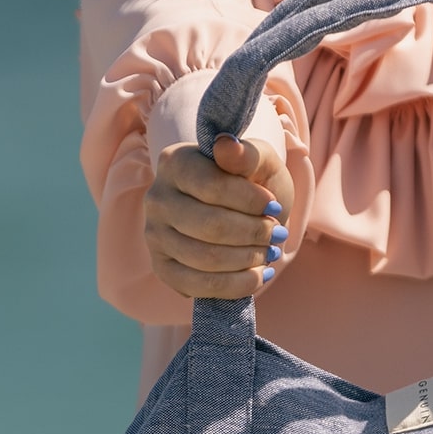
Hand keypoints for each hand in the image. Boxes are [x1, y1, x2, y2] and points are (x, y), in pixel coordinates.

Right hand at [144, 134, 293, 298]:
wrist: (242, 213)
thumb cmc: (251, 184)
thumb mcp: (260, 162)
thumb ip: (248, 154)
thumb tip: (227, 147)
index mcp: (175, 162)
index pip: (211, 186)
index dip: (250, 201)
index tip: (275, 207)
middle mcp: (157, 198)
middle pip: (210, 226)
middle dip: (253, 234)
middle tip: (277, 234)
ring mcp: (155, 236)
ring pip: (206, 259)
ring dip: (249, 259)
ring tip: (270, 252)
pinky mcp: (163, 269)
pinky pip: (200, 286)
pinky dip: (237, 285)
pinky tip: (259, 274)